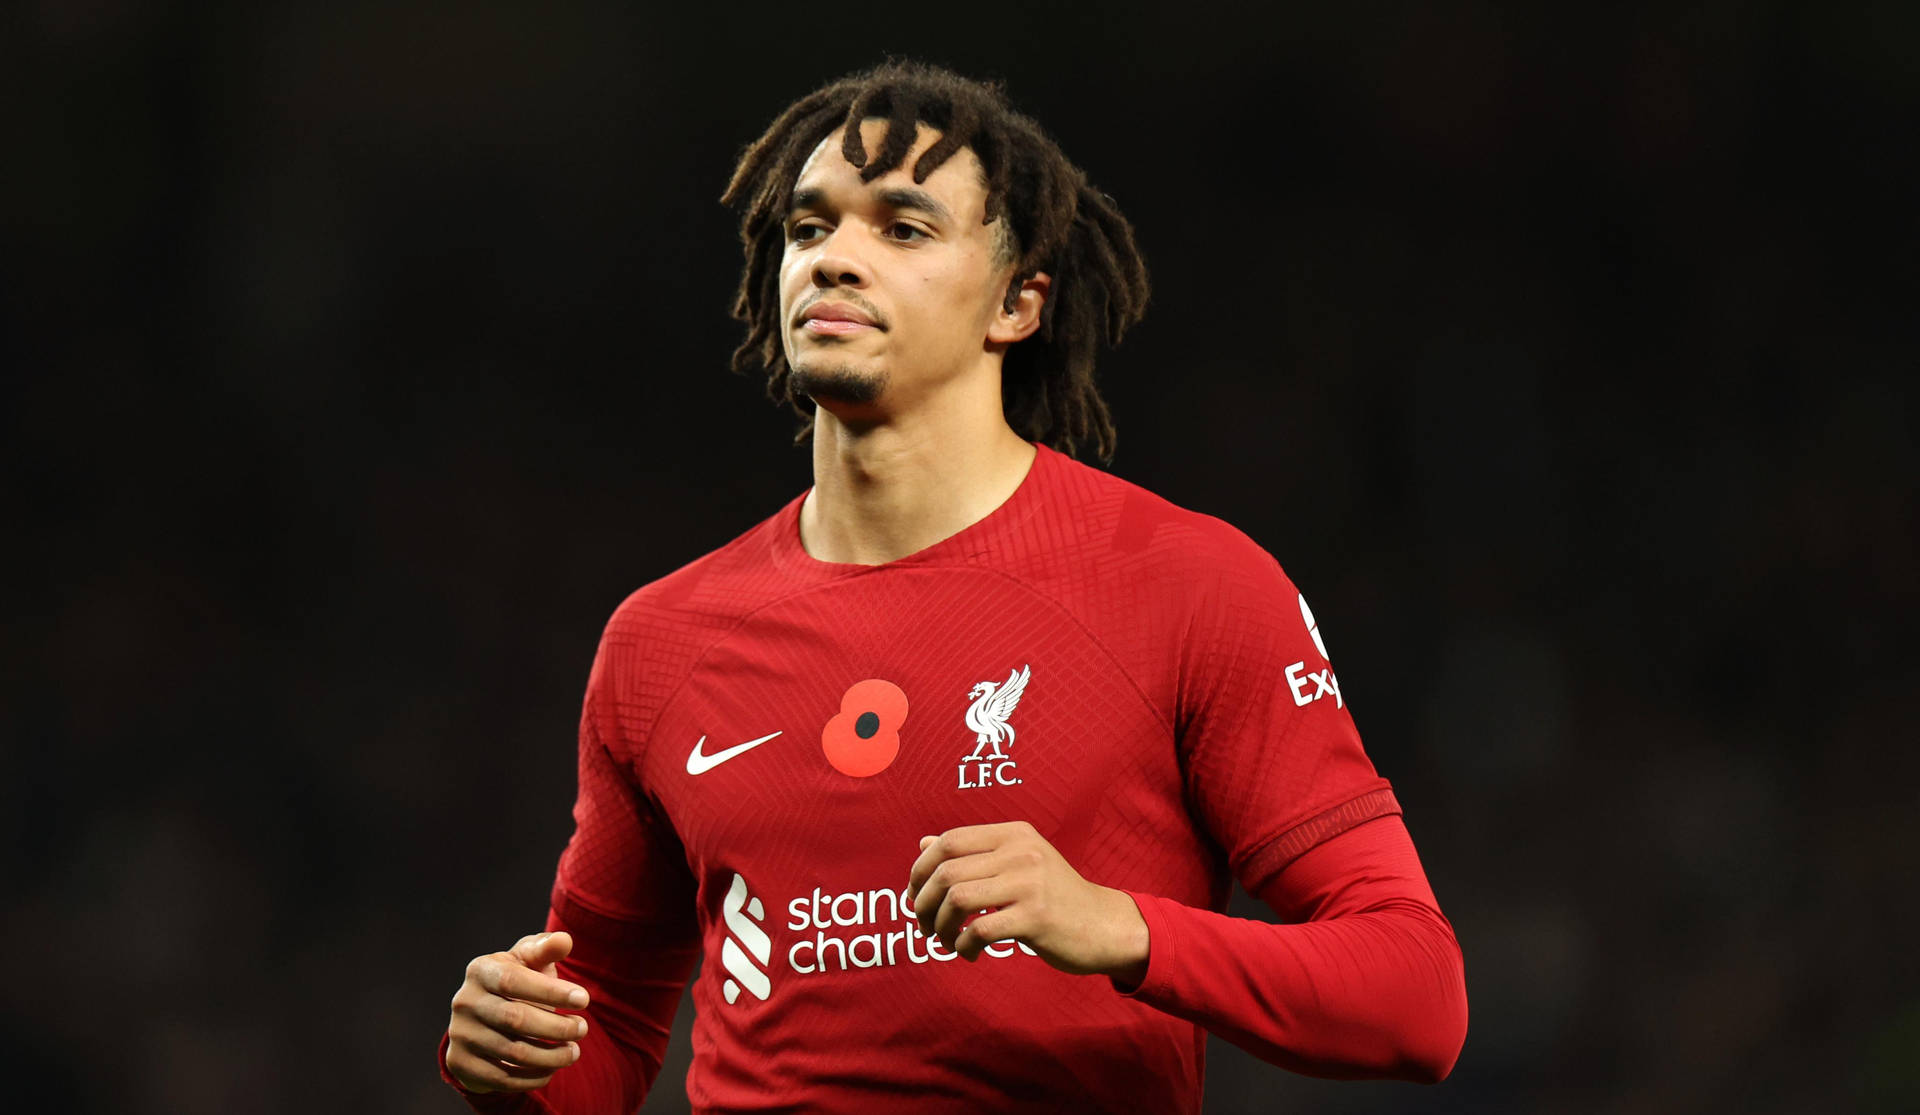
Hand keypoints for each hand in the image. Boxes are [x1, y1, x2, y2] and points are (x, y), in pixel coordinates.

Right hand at [446, 931, 591, 1093]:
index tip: (584, 1000)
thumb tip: (564, 940)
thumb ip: (545, 949)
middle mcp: (465, 1002)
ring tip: (574, 1051)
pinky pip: (502, 1078)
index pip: (515, 981)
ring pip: (512, 1052)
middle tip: (583, 1029)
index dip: (551, 992)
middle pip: (515, 1019)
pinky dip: (533, 1076)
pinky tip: (552, 1069)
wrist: (481, 1018)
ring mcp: (460, 1034)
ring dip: (551, 1056)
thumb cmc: (516, 981)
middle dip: (557, 1027)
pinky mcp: (460, 1063)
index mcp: (480, 971)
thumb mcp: (528, 960)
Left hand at [906, 821, 1148, 981]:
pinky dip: (963, 945)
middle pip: (947, 872)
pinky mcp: (1036, 917)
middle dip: (924, 903)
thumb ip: (973, 853)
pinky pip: (980, 930)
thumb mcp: (1017, 863)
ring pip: (958, 900)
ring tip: (945, 940)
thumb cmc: (1053, 896)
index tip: (915, 894)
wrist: (1104, 925)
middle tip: (923, 925)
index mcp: (1013, 834)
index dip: (921, 869)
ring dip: (940, 926)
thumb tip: (924, 844)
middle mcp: (1021, 852)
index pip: (949, 841)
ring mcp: (1029, 883)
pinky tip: (969, 952)